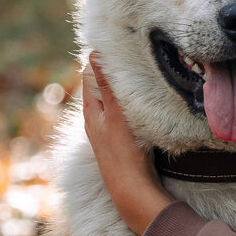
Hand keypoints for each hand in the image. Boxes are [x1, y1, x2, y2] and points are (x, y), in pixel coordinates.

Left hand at [83, 53, 173, 233]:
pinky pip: (124, 112)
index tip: (116, 43)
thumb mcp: (115, 115)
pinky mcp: (123, 139)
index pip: (90, 74)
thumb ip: (107, 86)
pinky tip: (144, 101)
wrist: (133, 192)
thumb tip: (94, 54)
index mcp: (91, 111)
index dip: (100, 58)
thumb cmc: (123, 154)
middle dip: (113, 70)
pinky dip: (131, 102)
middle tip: (132, 53)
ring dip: (123, 86)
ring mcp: (110, 129)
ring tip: (140, 71)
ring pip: (114, 99)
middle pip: (102, 85)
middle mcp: (97, 119)